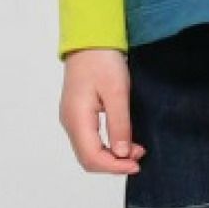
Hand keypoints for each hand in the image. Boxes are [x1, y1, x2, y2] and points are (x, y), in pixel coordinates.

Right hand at [59, 49, 144, 174]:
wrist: (90, 40)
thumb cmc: (102, 60)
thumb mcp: (117, 92)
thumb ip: (119, 125)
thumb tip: (122, 154)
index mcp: (76, 118)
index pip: (92, 157)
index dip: (115, 167)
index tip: (136, 164)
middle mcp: (70, 123)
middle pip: (89, 160)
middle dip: (114, 165)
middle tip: (138, 157)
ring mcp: (72, 121)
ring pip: (90, 154)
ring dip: (112, 158)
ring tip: (135, 150)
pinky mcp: (78, 118)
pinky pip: (91, 143)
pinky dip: (108, 149)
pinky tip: (124, 142)